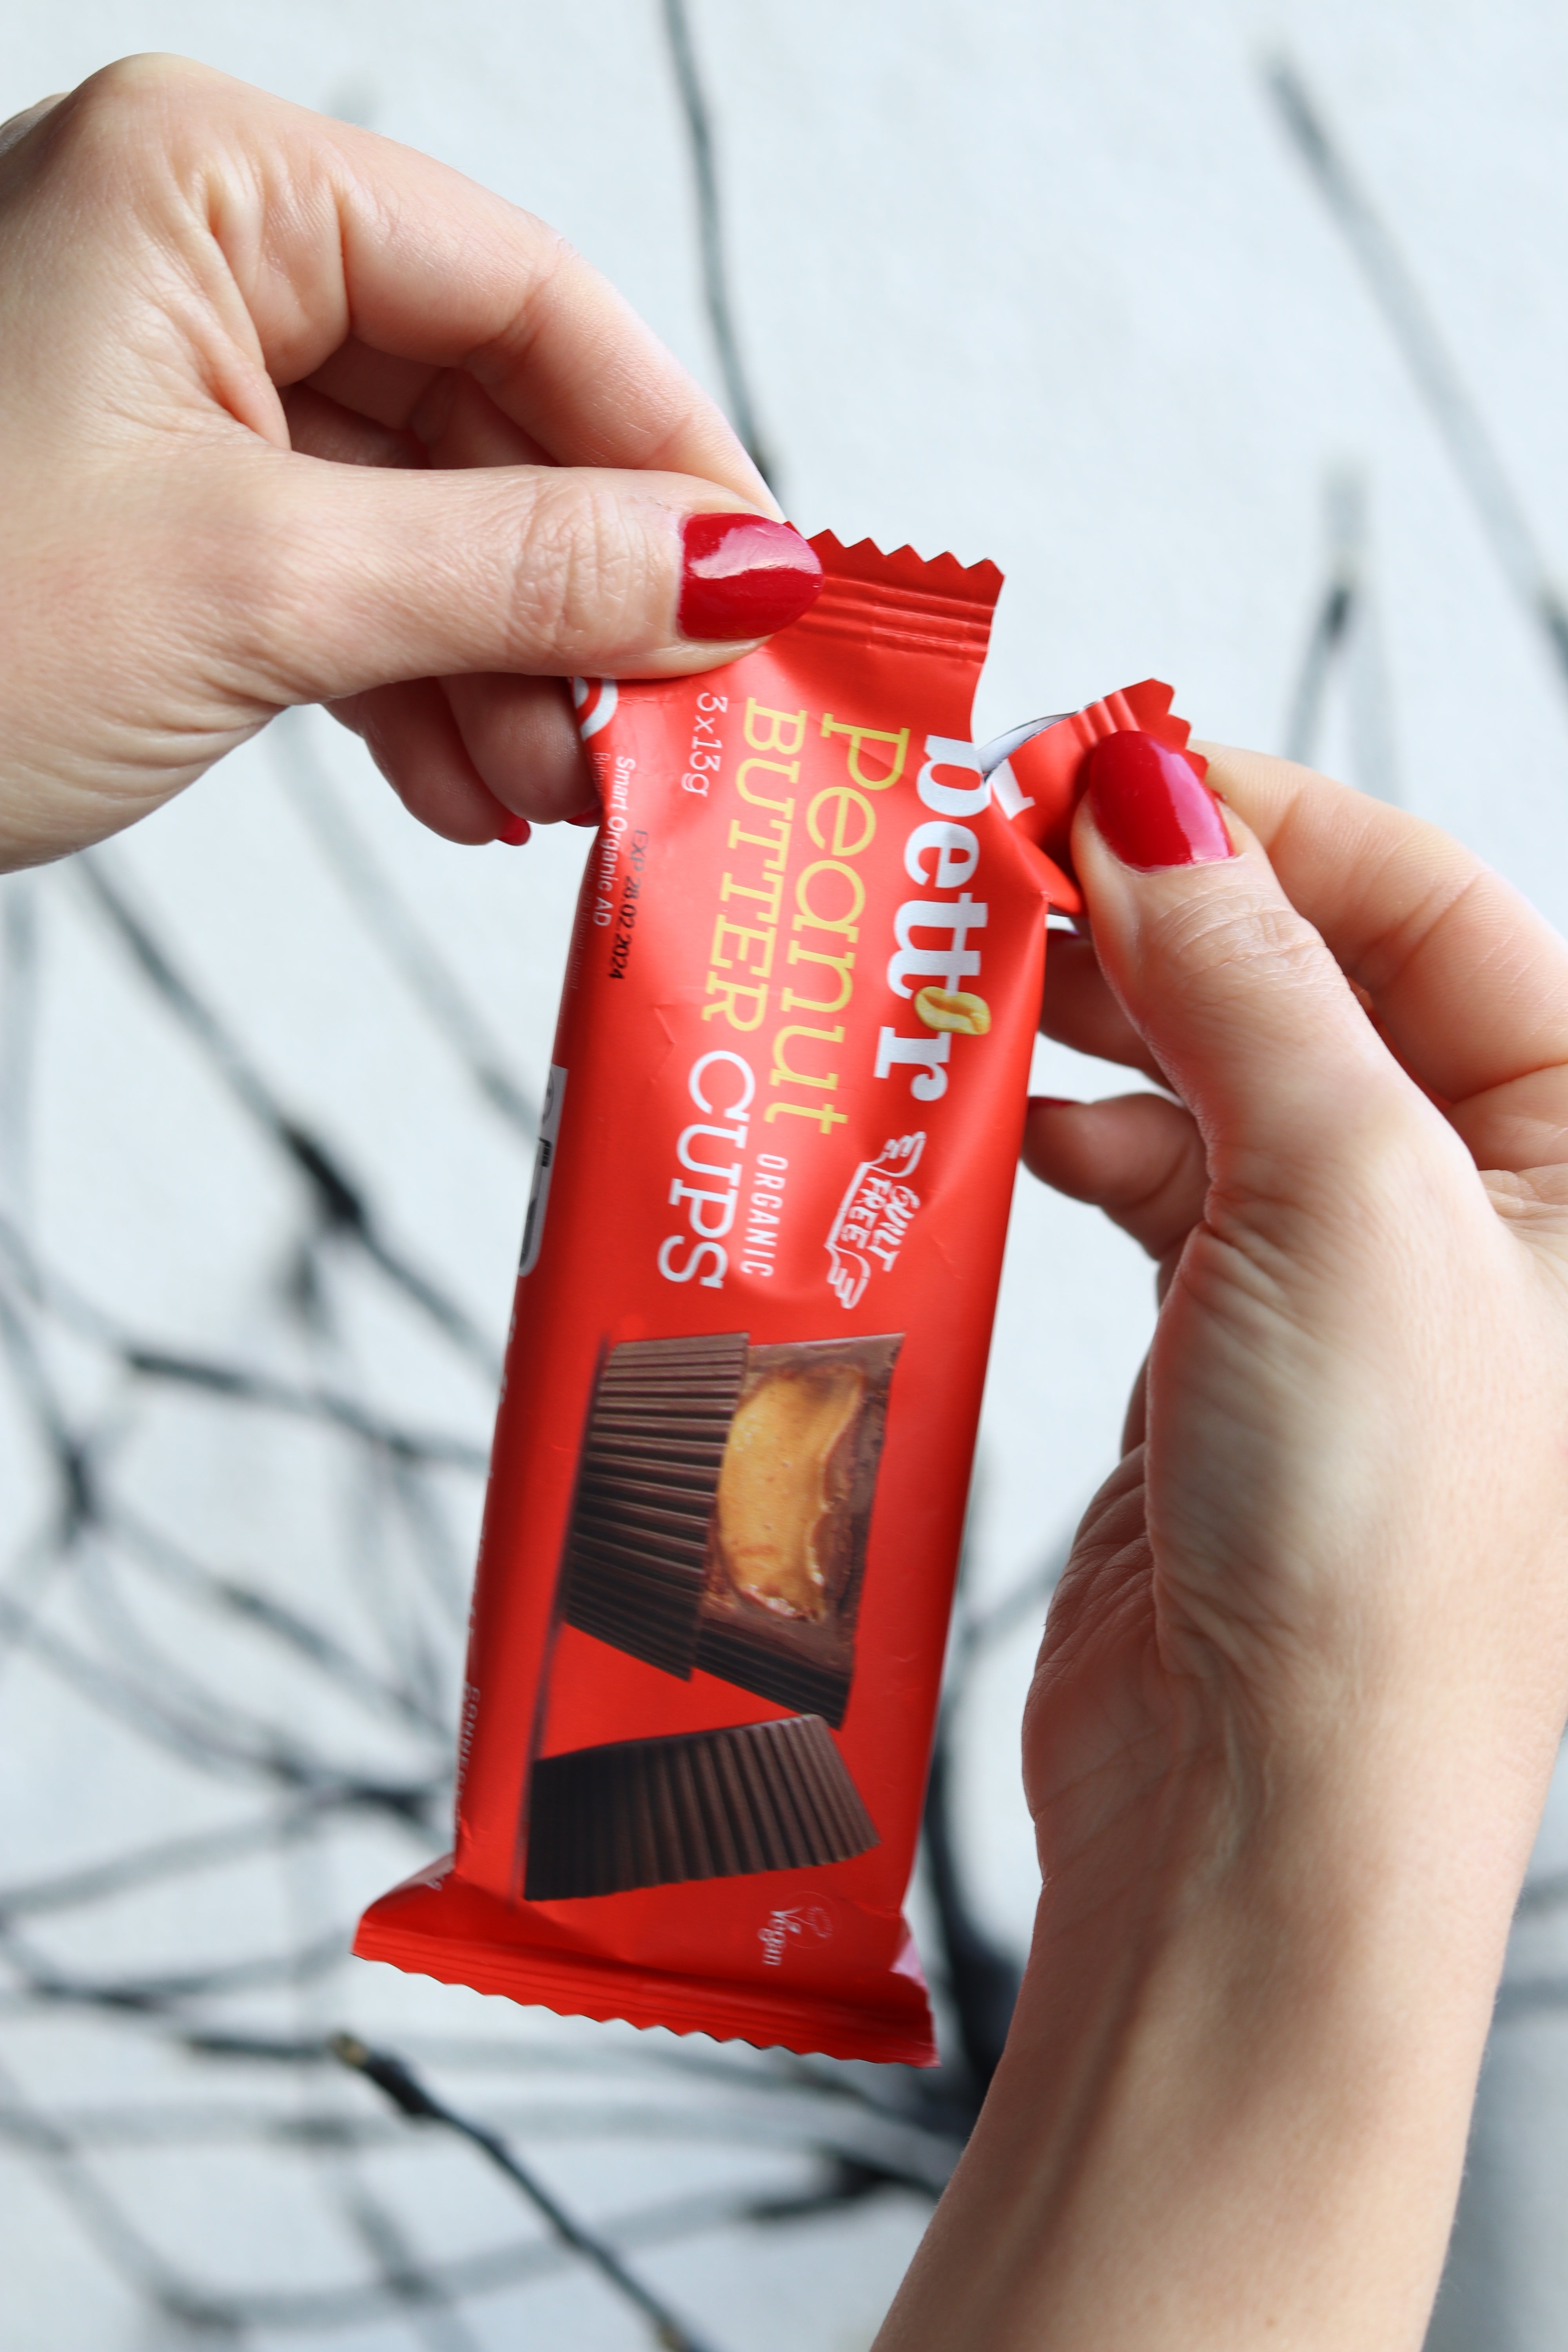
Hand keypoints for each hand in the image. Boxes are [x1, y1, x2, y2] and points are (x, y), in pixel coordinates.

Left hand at [0, 56, 819, 867]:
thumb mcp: (265, 588)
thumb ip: (522, 569)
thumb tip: (743, 569)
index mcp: (212, 186)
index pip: (523, 293)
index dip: (665, 450)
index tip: (767, 592)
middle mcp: (200, 261)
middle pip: (484, 413)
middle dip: (582, 593)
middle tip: (669, 730)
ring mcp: (179, 390)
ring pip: (423, 516)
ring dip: (509, 666)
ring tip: (568, 793)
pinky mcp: (166, 510)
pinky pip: (345, 581)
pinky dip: (416, 689)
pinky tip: (469, 787)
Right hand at [880, 742, 1567, 2348]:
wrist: (1259, 1817)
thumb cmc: (1373, 1548)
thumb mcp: (1339, 1195)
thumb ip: (1247, 976)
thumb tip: (1151, 793)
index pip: (1430, 909)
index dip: (1261, 822)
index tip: (1093, 767)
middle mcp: (1483, 1218)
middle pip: (1312, 984)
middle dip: (1158, 911)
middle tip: (997, 854)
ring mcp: (1347, 1290)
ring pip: (1217, 1080)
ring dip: (1096, 1019)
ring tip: (971, 969)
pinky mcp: (1226, 1357)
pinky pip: (1149, 1190)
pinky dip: (1068, 1137)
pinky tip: (992, 1109)